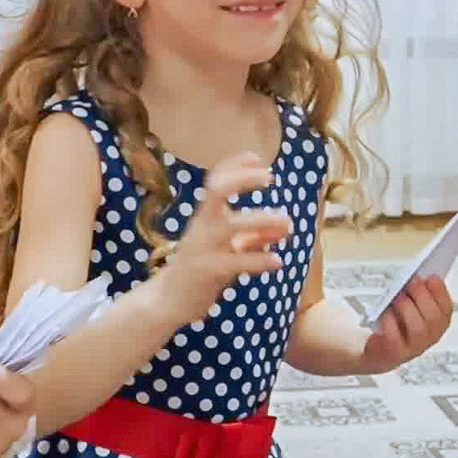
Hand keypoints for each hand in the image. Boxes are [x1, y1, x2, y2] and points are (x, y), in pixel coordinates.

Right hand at [156, 157, 293, 325]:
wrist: (169, 300)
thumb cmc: (200, 269)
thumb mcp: (226, 248)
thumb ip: (253, 237)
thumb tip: (283, 228)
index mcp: (204, 217)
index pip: (215, 180)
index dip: (234, 165)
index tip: (255, 156)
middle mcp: (202, 226)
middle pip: (218, 190)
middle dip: (243, 179)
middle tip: (269, 177)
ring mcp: (203, 247)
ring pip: (232, 225)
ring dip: (263, 220)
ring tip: (288, 224)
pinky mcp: (208, 270)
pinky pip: (237, 261)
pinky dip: (260, 260)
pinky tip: (278, 262)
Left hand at [357, 277, 453, 373]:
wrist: (379, 350)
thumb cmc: (397, 323)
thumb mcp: (410, 307)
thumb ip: (417, 295)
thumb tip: (417, 279)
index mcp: (438, 324)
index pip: (446, 308)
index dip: (440, 292)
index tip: (432, 277)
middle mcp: (429, 338)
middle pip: (433, 318)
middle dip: (423, 296)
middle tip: (412, 281)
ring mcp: (413, 348)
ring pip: (418, 329)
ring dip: (408, 308)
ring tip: (399, 296)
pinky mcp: (394, 354)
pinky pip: (395, 339)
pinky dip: (390, 322)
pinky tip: (386, 312)